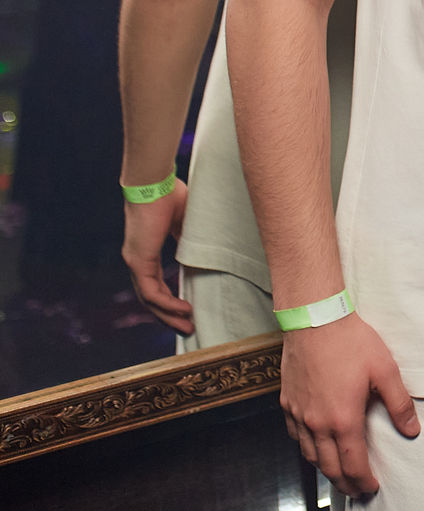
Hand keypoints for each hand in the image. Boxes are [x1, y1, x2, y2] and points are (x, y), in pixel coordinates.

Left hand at [121, 180, 193, 334]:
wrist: (154, 182)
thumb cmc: (171, 194)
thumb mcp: (185, 222)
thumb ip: (188, 238)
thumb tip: (201, 250)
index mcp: (146, 251)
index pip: (155, 283)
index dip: (170, 298)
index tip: (187, 309)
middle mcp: (137, 260)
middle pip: (151, 298)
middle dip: (168, 316)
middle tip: (187, 328)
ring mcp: (135, 261)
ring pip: (149, 300)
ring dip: (168, 315)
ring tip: (187, 326)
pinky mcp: (138, 260)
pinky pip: (151, 292)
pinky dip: (167, 304)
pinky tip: (184, 309)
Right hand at [278, 313, 418, 497]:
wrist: (314, 320)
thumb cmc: (352, 342)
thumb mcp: (386, 370)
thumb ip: (399, 403)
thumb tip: (412, 430)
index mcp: (342, 419)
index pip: (353, 464)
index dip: (363, 481)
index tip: (372, 489)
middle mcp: (317, 423)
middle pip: (329, 467)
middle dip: (344, 484)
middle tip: (357, 492)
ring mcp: (298, 414)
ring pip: (310, 455)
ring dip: (325, 470)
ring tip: (339, 475)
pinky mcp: (288, 402)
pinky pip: (296, 437)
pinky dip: (308, 449)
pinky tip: (316, 448)